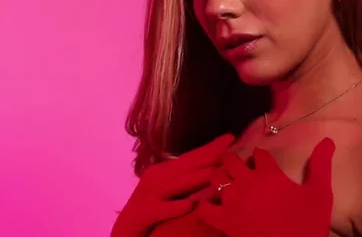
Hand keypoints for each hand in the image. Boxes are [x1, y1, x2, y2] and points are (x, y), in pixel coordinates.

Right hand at [111, 134, 235, 236]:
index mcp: (165, 171)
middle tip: (229, 144)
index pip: (192, 157)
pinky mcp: (144, 212)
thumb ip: (189, 181)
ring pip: (177, 185)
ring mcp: (150, 194)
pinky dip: (176, 207)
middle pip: (187, 165)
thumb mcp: (171, 191)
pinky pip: (162, 209)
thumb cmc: (153, 208)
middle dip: (209, 155)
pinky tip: (191, 205)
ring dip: (197, 178)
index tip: (231, 137)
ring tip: (216, 173)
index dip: (211, 147)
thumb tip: (214, 171)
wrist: (126, 229)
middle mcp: (157, 178)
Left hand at [196, 137, 335, 236]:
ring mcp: (231, 202)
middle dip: (236, 161)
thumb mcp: (320, 192)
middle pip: (231, 160)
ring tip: (229, 183)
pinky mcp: (223, 222)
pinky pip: (204, 207)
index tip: (264, 163)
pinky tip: (215, 205)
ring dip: (221, 177)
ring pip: (216, 178)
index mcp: (268, 173)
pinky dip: (206, 203)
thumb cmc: (307, 222)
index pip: (258, 153)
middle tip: (243, 170)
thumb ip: (321, 165)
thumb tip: (328, 140)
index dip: (261, 156)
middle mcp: (246, 182)